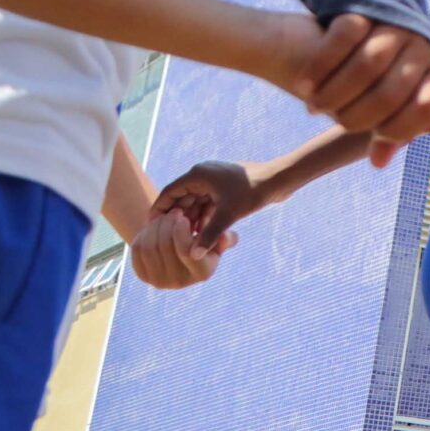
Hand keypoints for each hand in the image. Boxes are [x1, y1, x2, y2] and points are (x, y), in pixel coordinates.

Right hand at [134, 160, 260, 284]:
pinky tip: (202, 235)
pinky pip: (208, 204)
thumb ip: (210, 235)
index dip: (158, 210)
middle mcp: (203, 175)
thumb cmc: (253, 192)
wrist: (280, 179)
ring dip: (191, 220)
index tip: (149, 227)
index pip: (169, 193)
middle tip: (165, 239)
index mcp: (198, 175)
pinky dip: (204, 217)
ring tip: (183, 241)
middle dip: (175, 219)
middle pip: (182, 198)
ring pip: (196, 203)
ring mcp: (214, 181)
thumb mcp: (228, 215)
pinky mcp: (225, 188)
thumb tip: (192, 256)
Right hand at [277, 16, 429, 159]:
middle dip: (357, 116)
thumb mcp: (383, 104)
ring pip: (368, 64)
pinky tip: (304, 85)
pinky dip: (320, 67)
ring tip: (314, 107)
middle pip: (391, 92)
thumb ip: (389, 129)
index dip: (394, 131)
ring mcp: (393, 23)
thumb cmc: (366, 79)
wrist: (339, 27)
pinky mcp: (364, 8)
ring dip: (336, 93)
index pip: (426, 108)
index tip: (368, 142)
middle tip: (334, 122)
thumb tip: (378, 162)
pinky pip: (344, 38)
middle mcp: (421, 44)